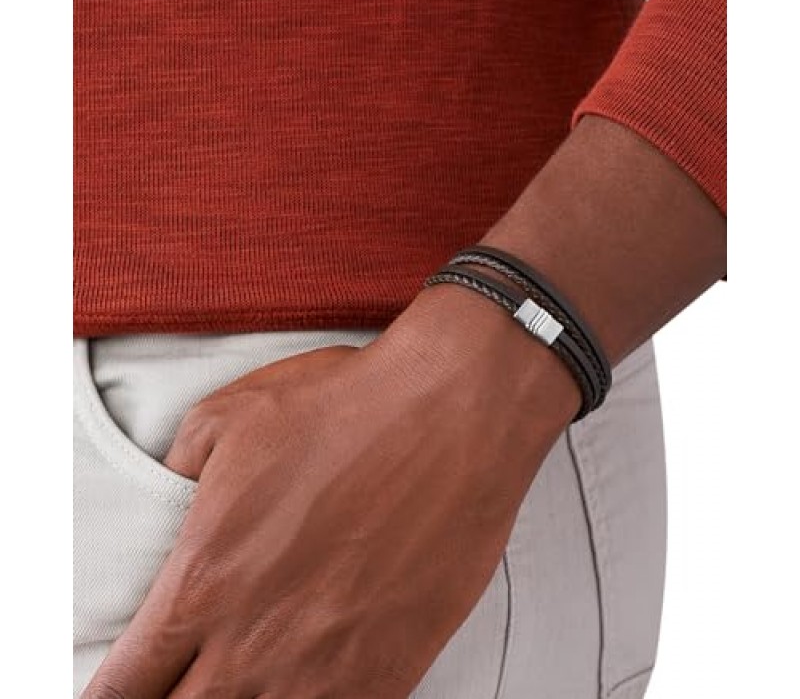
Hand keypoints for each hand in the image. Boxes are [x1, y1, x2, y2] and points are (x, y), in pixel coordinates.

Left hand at [82, 288, 578, 697]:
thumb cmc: (343, 407)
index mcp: (203, 582)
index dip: (110, 695)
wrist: (449, 412)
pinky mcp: (391, 670)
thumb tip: (171, 497)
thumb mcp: (228, 416)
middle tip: (182, 679)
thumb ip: (175, 471)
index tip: (120, 687)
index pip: (123, 685)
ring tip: (247, 680)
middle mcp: (255, 643)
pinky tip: (308, 681)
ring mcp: (327, 667)